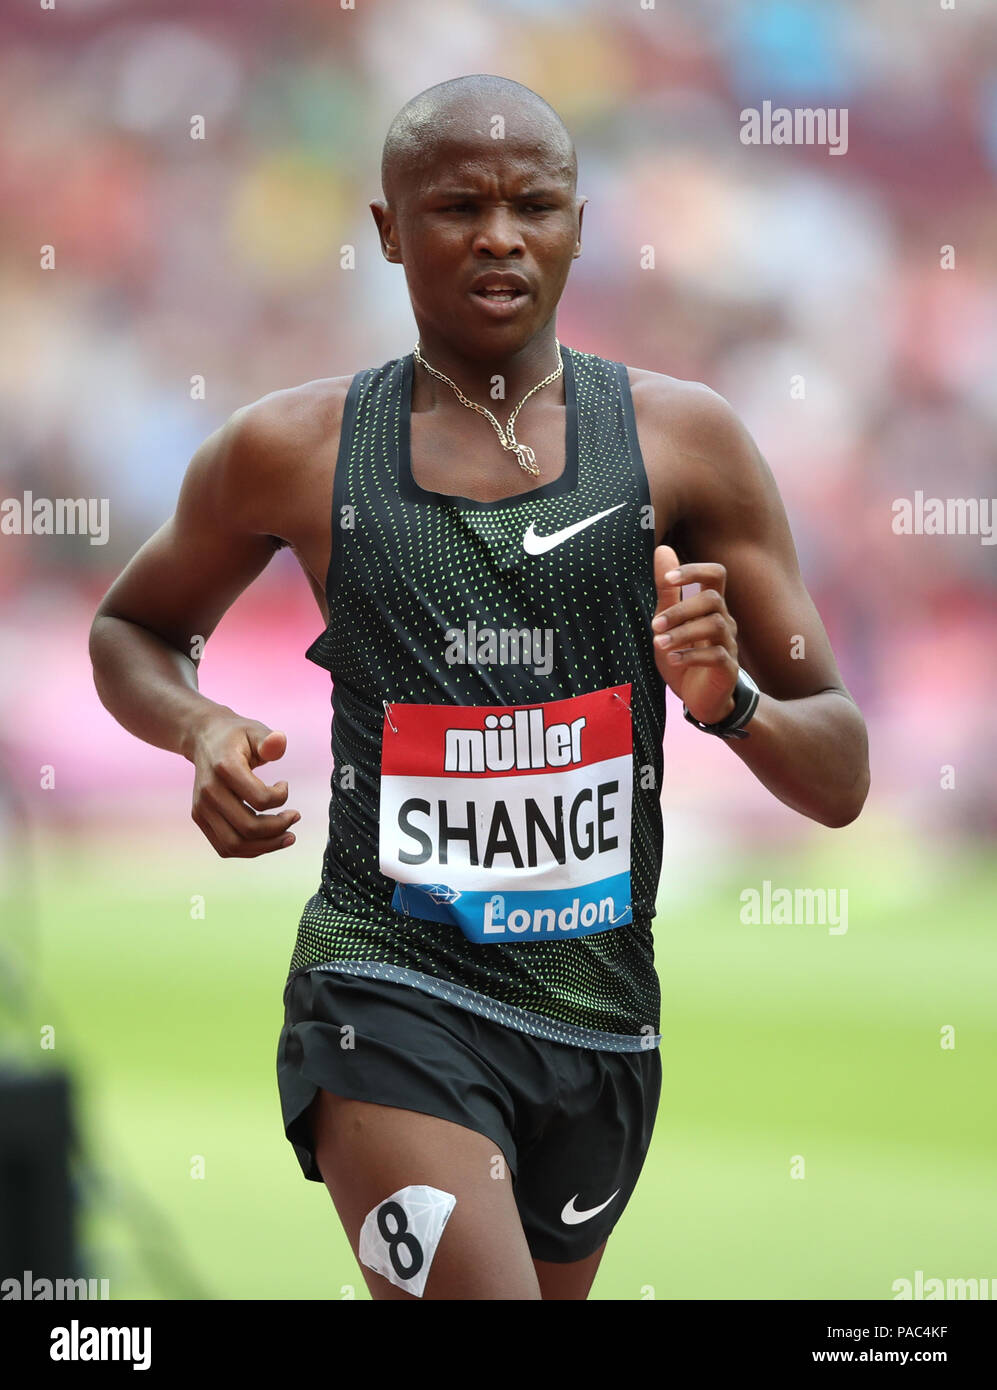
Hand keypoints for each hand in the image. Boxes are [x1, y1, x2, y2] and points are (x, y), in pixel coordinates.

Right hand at [188, 713, 299, 857]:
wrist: (203, 737)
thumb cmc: (237, 735)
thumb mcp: (255, 730)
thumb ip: (270, 739)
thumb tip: (279, 742)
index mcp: (225, 768)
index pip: (260, 799)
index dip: (281, 798)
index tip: (284, 785)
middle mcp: (209, 791)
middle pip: (248, 828)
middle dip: (279, 828)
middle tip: (295, 817)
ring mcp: (201, 807)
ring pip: (235, 844)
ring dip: (266, 846)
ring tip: (288, 836)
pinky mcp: (200, 817)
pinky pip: (225, 847)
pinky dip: (250, 850)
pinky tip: (268, 840)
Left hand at [651, 545, 739, 725]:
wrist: (700, 698)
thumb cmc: (684, 655)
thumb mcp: (668, 621)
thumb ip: (667, 590)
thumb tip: (662, 549)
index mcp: (711, 606)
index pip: (716, 574)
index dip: (694, 570)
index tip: (669, 579)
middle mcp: (725, 621)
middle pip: (713, 599)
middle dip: (681, 610)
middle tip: (655, 625)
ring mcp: (729, 645)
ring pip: (715, 626)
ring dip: (683, 632)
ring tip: (660, 644)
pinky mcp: (728, 669)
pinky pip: (717, 656)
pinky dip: (691, 656)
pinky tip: (673, 659)